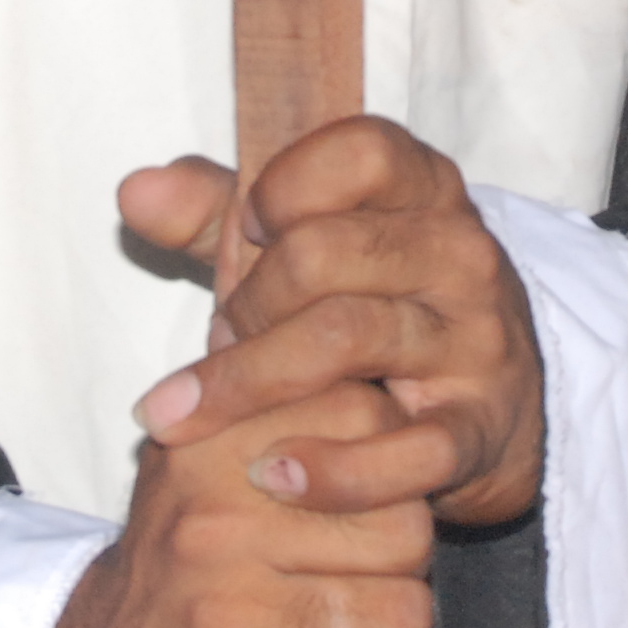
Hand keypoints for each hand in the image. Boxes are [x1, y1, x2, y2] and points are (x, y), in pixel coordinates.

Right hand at [0, 385, 432, 627]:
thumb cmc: (175, 565)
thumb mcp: (197, 460)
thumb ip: (256, 393)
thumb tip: (310, 315)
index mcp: (208, 452)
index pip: (367, 417)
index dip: (393, 458)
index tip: (370, 491)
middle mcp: (213, 528)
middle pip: (405, 525)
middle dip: (407, 559)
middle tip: (371, 574)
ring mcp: (226, 621)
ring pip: (404, 613)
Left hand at [122, 117, 545, 529]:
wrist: (493, 406)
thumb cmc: (374, 305)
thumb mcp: (309, 244)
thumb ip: (218, 212)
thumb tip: (134, 191)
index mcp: (423, 190)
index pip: (361, 152)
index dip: (285, 185)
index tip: (249, 229)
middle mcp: (460, 254)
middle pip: (327, 252)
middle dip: (247, 301)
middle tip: (217, 338)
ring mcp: (475, 342)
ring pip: (350, 339)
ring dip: (253, 378)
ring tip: (202, 411)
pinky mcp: (477, 430)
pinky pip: (406, 450)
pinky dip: (329, 469)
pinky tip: (270, 476)